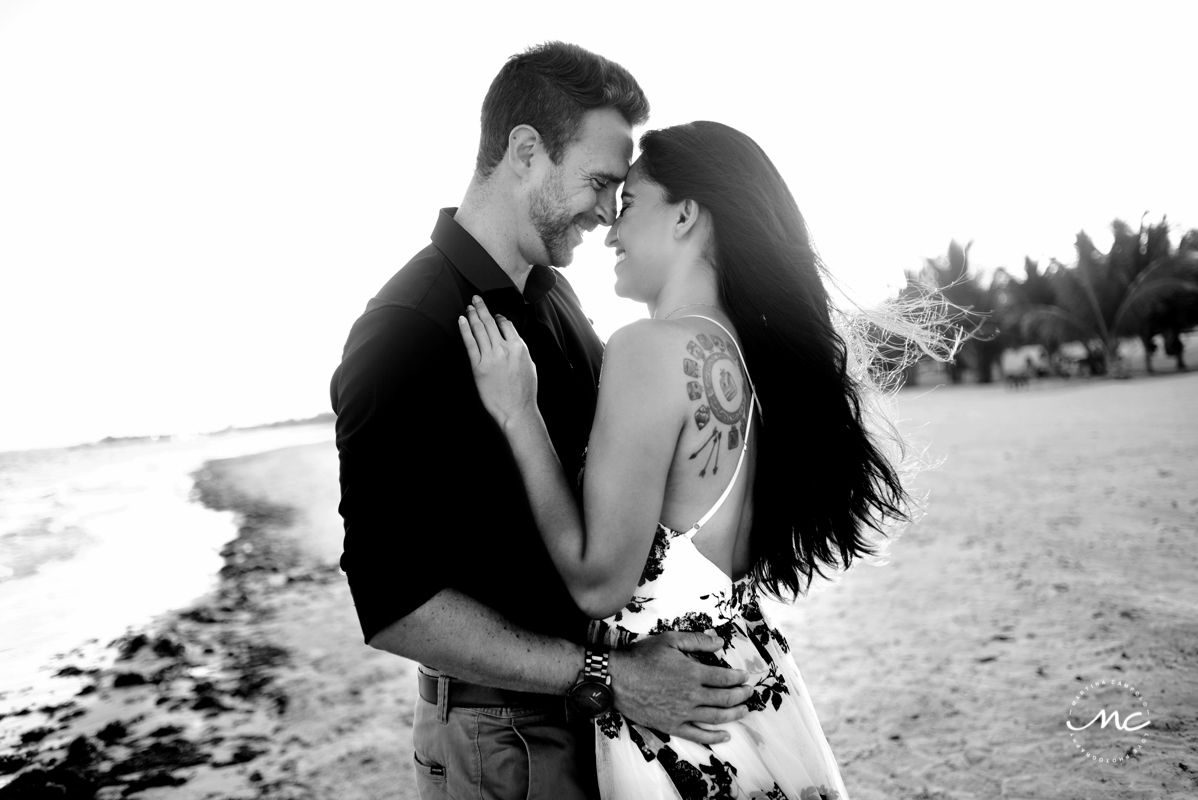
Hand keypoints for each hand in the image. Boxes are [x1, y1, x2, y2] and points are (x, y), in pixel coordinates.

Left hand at [458, 296, 537, 428]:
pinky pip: (470, 344)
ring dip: (473, 315)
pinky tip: (462, 321)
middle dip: (482, 308)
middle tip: (475, 299)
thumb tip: (514, 343)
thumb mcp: (530, 366)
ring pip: (479, 330)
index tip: (493, 315)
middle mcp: (504, 349)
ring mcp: (490, 357)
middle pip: (490, 322)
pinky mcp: (478, 367)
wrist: (516, 410)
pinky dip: (465, 330)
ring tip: (468, 307)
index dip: (498, 317)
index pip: (506, 325)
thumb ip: (521, 352)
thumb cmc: (524, 393)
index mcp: (519, 348)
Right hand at [607, 632, 754, 744]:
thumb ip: (697, 641)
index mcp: (693, 673)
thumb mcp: (670, 640)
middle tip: (749, 693)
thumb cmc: (642, 657)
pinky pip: (698, 734)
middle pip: (725, 698)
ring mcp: (683, 713)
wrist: (618, 680)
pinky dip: (714, 737)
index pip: (725, 678)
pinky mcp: (672, 725)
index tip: (744, 676)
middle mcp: (692, 695)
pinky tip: (724, 736)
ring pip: (716, 717)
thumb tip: (720, 642)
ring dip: (734, 714)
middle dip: (742, 696)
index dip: (738, 678)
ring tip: (744, 711)